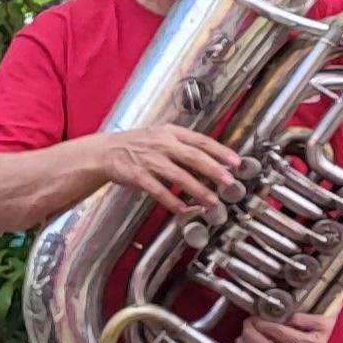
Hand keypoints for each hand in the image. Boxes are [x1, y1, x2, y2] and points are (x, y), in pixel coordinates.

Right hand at [87, 125, 243, 212]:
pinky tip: (183, 209)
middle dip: (214, 170)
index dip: (220, 151)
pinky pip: (158, 190)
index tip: (236, 162)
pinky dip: (171, 200)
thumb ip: (184, 145)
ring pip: (178, 175)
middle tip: (229, 182)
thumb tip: (213, 159)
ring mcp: (149, 160)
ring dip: (197, 189)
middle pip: (193, 156)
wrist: (105, 152)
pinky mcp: (137, 175)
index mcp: (170, 133)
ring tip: (211, 201)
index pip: (201, 140)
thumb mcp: (161, 135)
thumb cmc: (137, 145)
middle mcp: (161, 144)